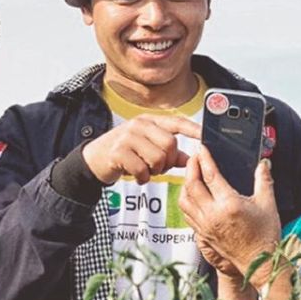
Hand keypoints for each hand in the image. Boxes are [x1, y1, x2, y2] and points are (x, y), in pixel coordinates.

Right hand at [82, 114, 200, 184]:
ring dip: (155, 171)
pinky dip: (143, 178)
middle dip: (168, 161)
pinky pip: (142, 169)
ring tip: (145, 170)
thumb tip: (191, 159)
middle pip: (170, 144)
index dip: (192, 129)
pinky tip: (137, 176)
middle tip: (158, 167)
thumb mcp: (147, 148)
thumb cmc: (125, 153)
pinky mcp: (118, 152)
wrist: (94, 159)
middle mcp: (139, 125)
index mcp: (150, 121)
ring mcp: (128, 137)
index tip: (205, 135)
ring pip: (158, 158)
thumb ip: (169, 153)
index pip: (176, 122)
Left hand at [178, 147, 281, 278]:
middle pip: (191, 185)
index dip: (204, 159)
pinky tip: (193, 195)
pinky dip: (186, 200)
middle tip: (195, 157)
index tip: (201, 148)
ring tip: (192, 174)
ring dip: (185, 184)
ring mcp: (205, 226)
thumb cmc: (265, 236)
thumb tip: (264, 163)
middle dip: (191, 167)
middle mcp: (213, 215)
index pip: (210, 175)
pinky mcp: (202, 234)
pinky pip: (187, 213)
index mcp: (229, 205)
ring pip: (184, 200)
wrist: (259, 263)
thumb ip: (264, 180)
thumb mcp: (268, 204)